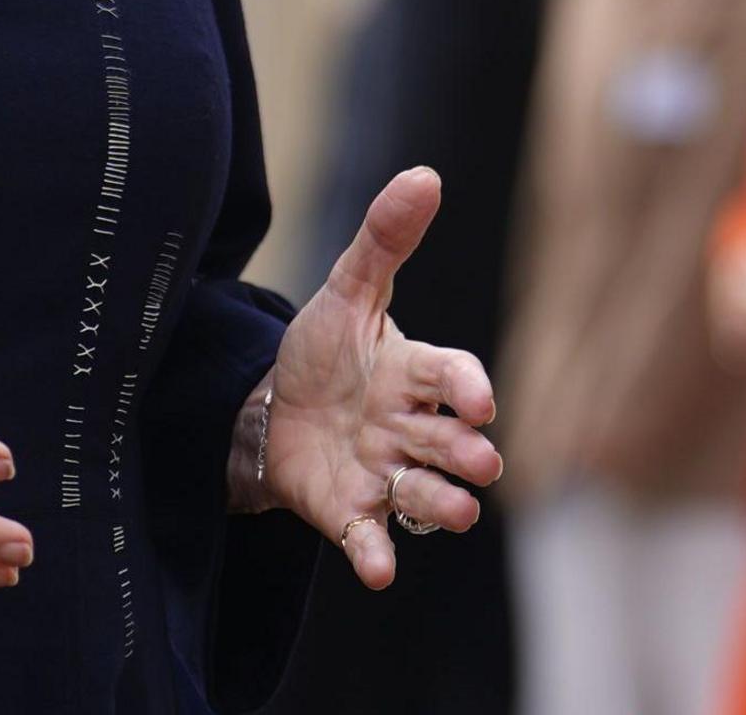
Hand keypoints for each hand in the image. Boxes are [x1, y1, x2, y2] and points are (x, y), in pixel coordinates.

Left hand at [251, 167, 504, 588]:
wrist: (268, 409)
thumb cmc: (323, 351)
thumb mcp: (347, 290)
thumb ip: (384, 239)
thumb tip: (425, 175)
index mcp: (414, 374)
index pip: (452, 377)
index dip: (467, 388)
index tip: (477, 400)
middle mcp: (410, 429)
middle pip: (452, 445)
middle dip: (467, 455)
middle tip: (477, 460)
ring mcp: (384, 474)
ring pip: (426, 496)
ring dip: (442, 505)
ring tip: (451, 510)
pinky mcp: (351, 514)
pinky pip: (372, 539)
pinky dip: (377, 555)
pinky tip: (378, 569)